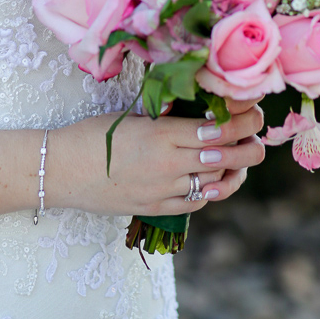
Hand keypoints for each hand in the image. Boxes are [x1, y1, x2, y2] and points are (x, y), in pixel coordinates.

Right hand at [55, 100, 264, 217]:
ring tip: (241, 161)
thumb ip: (167, 117)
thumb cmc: (91, 134)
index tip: (255, 112)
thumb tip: (201, 109)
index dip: (244, 120)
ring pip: (217, 184)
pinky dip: (211, 191)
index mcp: (162, 134)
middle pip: (227, 158)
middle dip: (251, 147)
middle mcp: (169, 164)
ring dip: (235, 172)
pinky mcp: (156, 208)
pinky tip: (215, 182)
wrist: (61, 171)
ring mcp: (164, 190)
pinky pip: (195, 203)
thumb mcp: (131, 116)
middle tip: (258, 138)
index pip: (218, 128)